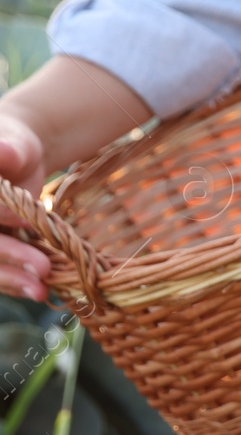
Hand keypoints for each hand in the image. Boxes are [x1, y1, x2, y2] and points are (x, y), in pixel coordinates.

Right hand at [0, 53, 154, 303]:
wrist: (18, 160)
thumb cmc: (13, 146)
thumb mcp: (14, 143)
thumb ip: (8, 150)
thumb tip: (5, 152)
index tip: (27, 218)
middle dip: (7, 256)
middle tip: (41, 269)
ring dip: (10, 280)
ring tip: (41, 291)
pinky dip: (16, 283)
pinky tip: (40, 292)